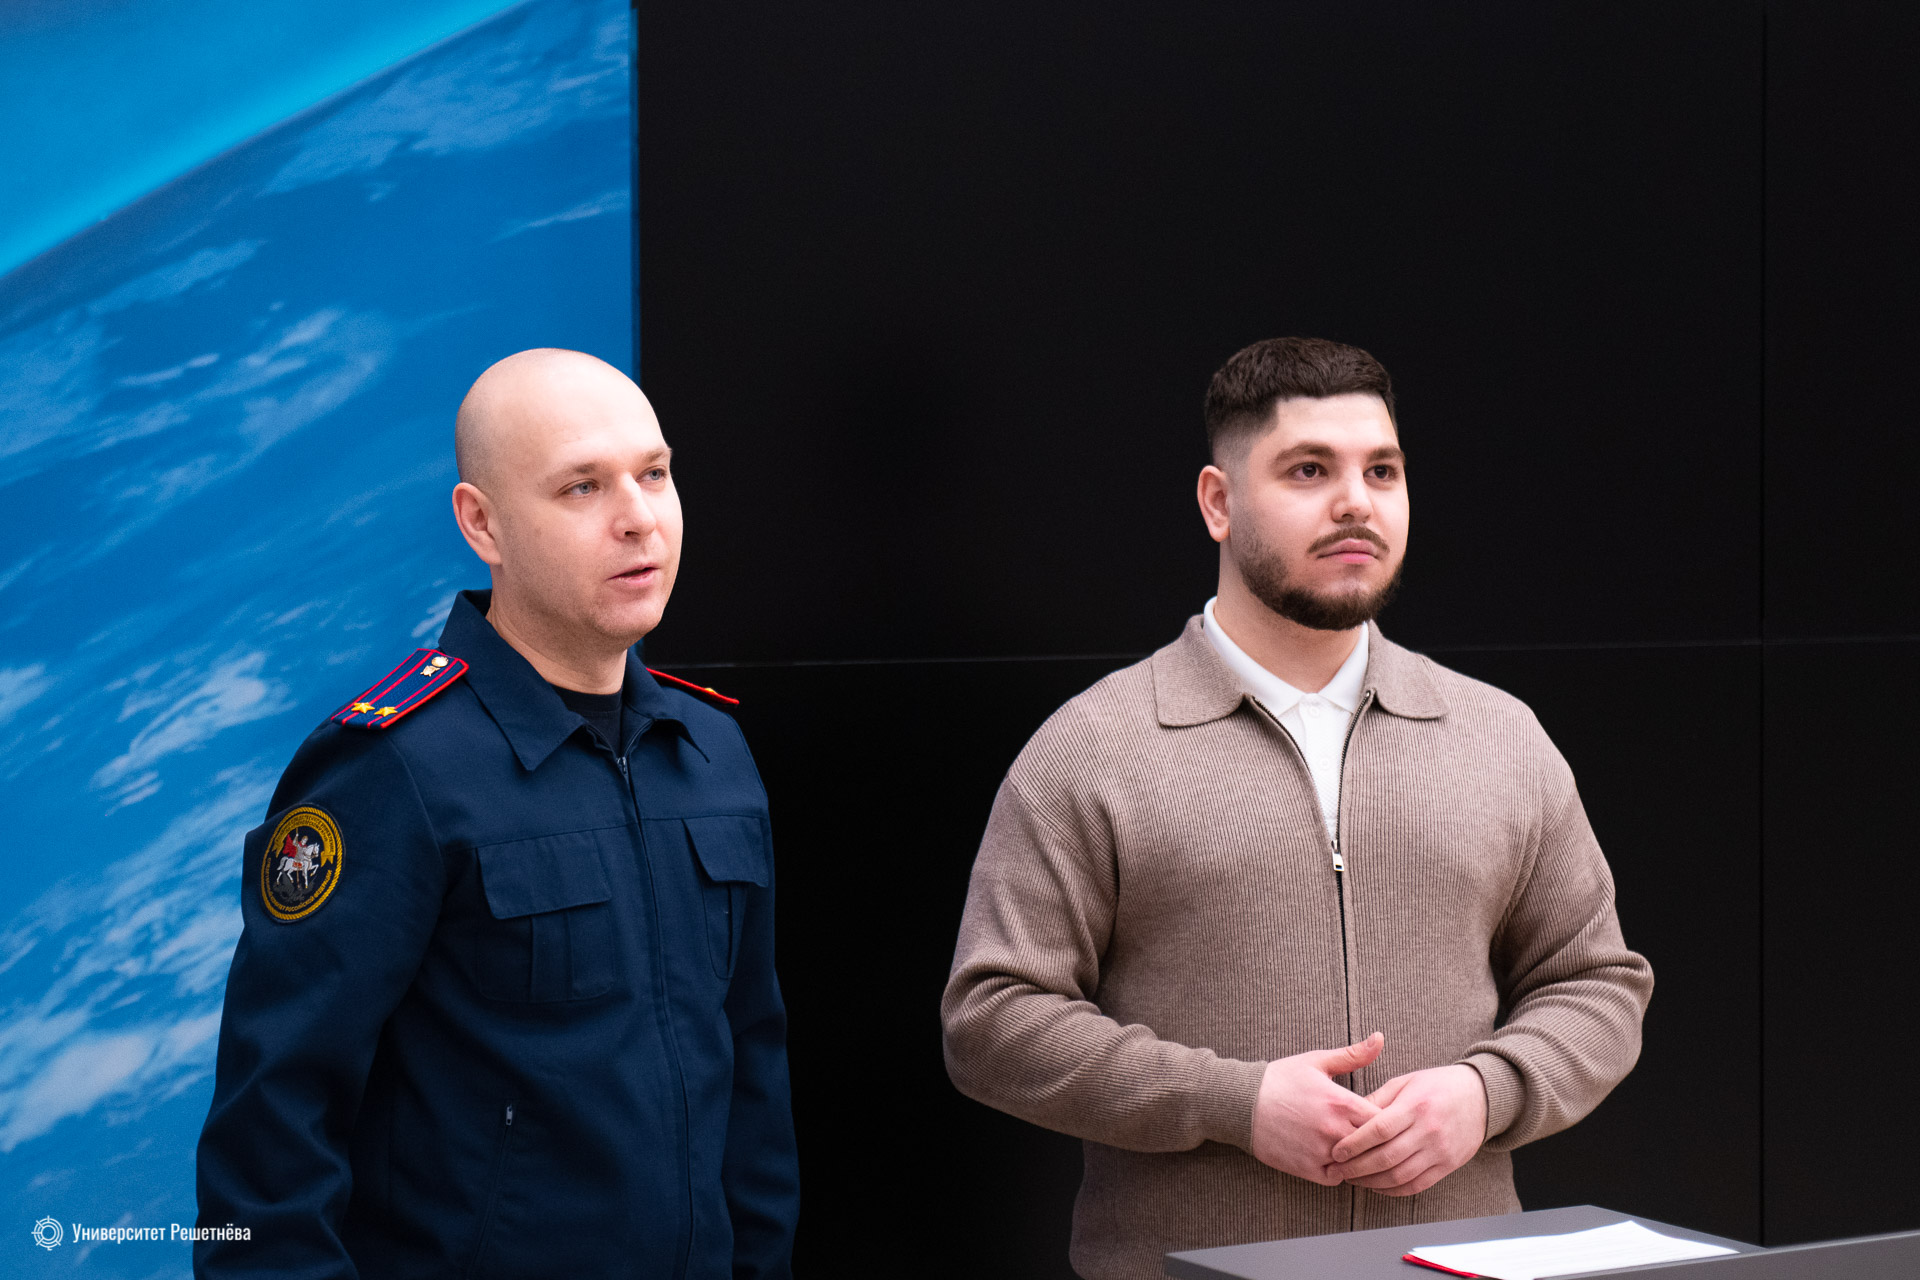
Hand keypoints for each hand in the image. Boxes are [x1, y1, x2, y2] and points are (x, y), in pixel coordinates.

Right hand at [1249, 1032, 1384, 1184]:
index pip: (1385, 1120)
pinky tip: (1340, 1160)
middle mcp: (1334, 1130)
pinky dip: (1341, 1172)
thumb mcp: (1316, 1061)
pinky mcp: (1307, 1169)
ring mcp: (1321, 1152)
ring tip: (1362, 1152)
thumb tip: (1379, 1038)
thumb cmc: (1280, 1079)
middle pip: (1376, 1146)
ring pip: (1358, 1166)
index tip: (1386, 1119)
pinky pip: (1337, 1178)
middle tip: (1380, 1139)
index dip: (1390, 1121)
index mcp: (1341, 1102)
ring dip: (1362, 1160)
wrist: (1242, 1102)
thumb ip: (1352, 1054)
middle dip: (1379, 1142)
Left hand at [1327, 1063, 1486, 1195]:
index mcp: (1415, 1105)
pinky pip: (1416, 1185)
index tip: (1336, 1151)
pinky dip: (1393, 1190)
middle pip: (1387, 1157)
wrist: (1481, 1097)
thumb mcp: (1406, 1082)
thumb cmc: (1437, 1085)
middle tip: (1338, 1170)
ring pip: (1400, 1176)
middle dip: (1357, 1167)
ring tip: (1353, 1179)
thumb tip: (1348, 1116)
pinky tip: (1377, 1186)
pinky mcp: (1448, 1166)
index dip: (1354, 1143)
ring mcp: (1440, 1151)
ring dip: (1372, 1182)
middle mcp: (1428, 1130)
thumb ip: (1378, 1100)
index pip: (1379, 1130)